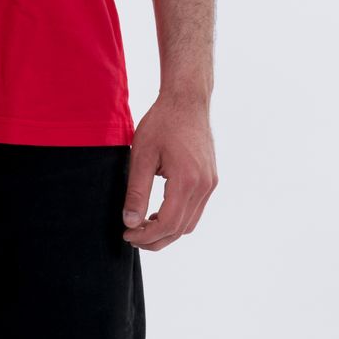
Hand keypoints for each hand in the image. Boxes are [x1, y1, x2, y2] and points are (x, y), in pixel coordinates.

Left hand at [122, 93, 217, 249]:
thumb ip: (136, 190)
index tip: (127, 235)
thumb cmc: (162, 122)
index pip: (168, 223)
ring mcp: (210, 183)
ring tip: (143, 226)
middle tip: (132, 236)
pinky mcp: (210, 179)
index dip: (147, 235)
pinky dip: (177, 218)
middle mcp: (204, 186)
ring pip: (190, 222)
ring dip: (167, 230)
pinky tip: (158, 212)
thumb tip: (130, 221)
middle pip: (180, 228)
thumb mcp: (141, 154)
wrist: (187, 100)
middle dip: (155, 239)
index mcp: (187, 180)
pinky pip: (195, 209)